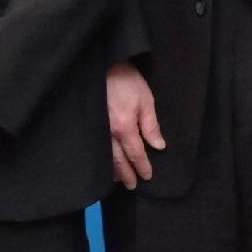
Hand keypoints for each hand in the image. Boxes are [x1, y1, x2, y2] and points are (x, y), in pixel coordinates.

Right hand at [105, 60, 165, 190]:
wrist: (105, 66)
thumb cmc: (128, 81)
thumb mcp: (146, 100)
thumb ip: (151, 125)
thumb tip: (158, 146)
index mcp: (124, 127)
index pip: (135, 153)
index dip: (142, 166)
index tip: (147, 176)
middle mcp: (109, 132)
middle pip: (118, 160)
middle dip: (127, 174)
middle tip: (132, 186)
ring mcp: (98, 129)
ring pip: (106, 156)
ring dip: (113, 170)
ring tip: (119, 180)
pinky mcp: (92, 124)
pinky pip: (97, 147)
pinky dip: (102, 159)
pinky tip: (105, 163)